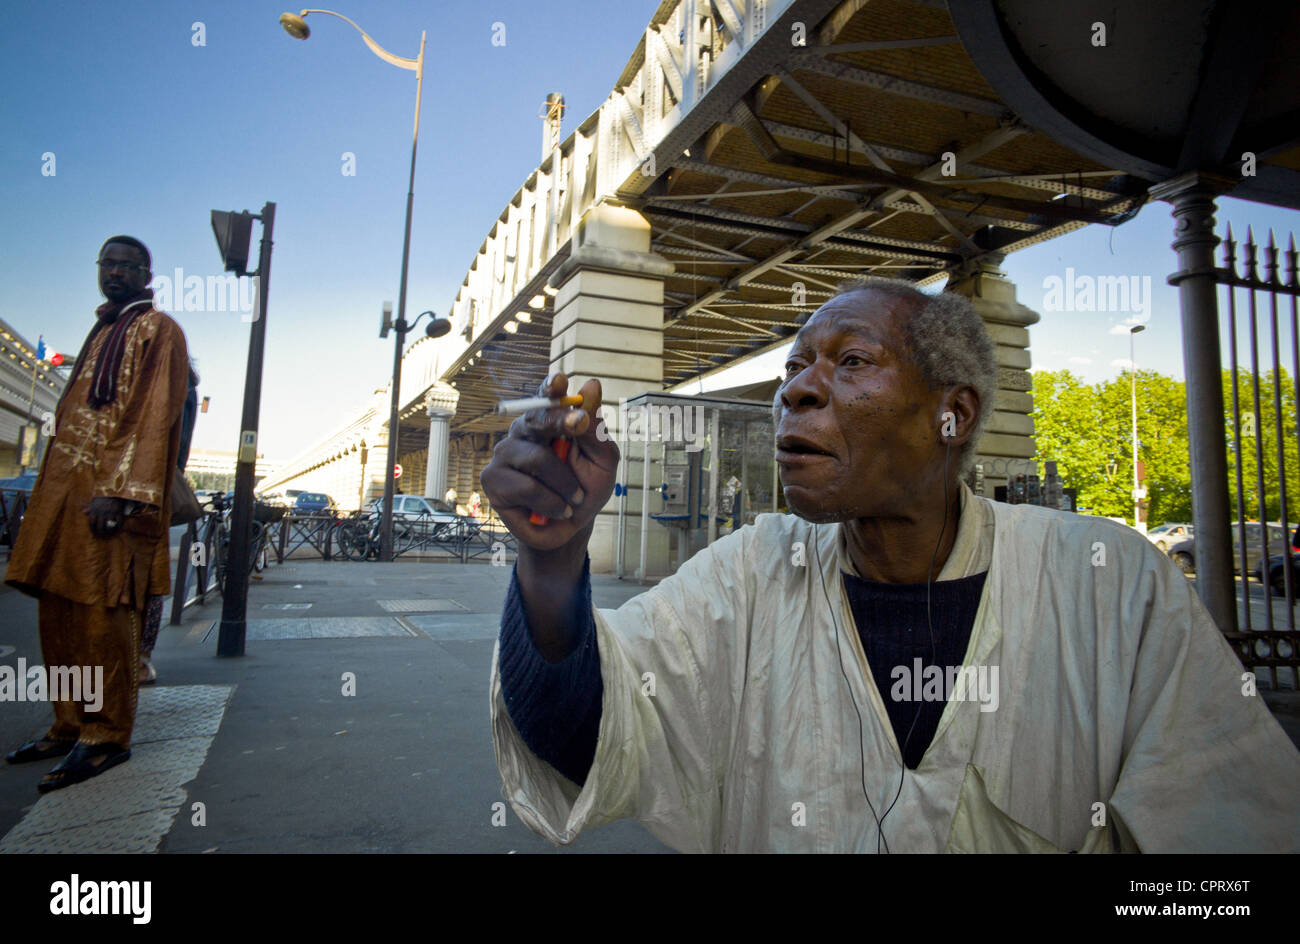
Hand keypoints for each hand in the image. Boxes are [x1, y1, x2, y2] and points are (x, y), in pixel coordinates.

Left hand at [84, 497, 127, 538]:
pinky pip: (119, 522)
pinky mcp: (119, 512)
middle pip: (100, 527)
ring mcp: (111, 513)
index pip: (92, 523)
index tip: (94, 532)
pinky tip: (118, 528)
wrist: (115, 490)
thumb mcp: (95, 500)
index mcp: (95, 511)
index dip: (93, 529)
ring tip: (110, 533)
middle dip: (101, 532)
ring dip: (110, 531)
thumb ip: (89, 506)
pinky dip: (119, 526)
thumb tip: (83, 512)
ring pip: (109, 526)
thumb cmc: (104, 496)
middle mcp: (102, 513)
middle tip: (102, 535)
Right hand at [481, 373, 618, 551]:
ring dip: (566, 482)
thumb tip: (591, 385)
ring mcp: (504, 453)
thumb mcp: (602, 460)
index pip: (546, 397)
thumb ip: (595, 427)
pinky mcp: (492, 479)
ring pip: (537, 458)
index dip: (551, 388)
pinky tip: (559, 509)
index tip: (560, 380)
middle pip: (536, 418)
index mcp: (548, 421)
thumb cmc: (586, 488)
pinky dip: (552, 502)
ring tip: (575, 498)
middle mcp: (523, 431)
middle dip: (560, 420)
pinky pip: (527, 487)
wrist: (570, 528)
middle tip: (579, 424)